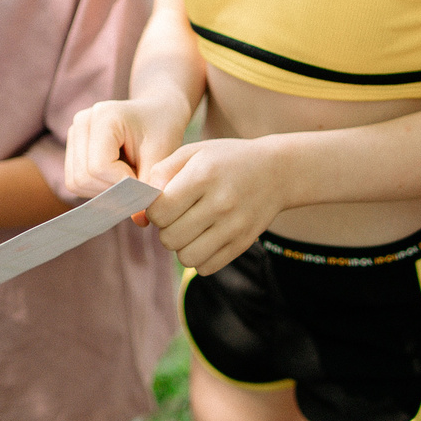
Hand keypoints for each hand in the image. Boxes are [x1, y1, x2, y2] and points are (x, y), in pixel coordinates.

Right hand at [65, 95, 188, 197]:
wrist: (157, 112)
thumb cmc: (162, 130)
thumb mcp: (163, 155)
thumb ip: (151, 186)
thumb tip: (139, 221)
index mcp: (103, 116)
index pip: (99, 166)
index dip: (121, 184)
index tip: (144, 182)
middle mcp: (81, 122)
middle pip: (83, 177)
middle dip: (112, 190)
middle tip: (138, 183)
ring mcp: (73, 134)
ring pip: (76, 182)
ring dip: (104, 190)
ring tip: (129, 178)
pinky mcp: (72, 148)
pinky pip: (76, 182)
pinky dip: (98, 187)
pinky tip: (118, 177)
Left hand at [140, 138, 285, 274]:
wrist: (277, 172)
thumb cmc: (227, 160)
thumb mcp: (194, 152)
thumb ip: (163, 170)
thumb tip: (143, 197)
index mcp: (203, 176)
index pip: (159, 212)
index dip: (154, 211)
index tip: (164, 204)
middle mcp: (220, 203)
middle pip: (169, 238)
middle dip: (166, 229)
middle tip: (177, 217)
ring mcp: (234, 227)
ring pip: (186, 258)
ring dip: (182, 246)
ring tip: (190, 230)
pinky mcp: (243, 244)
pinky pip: (206, 267)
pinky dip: (200, 258)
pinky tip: (205, 239)